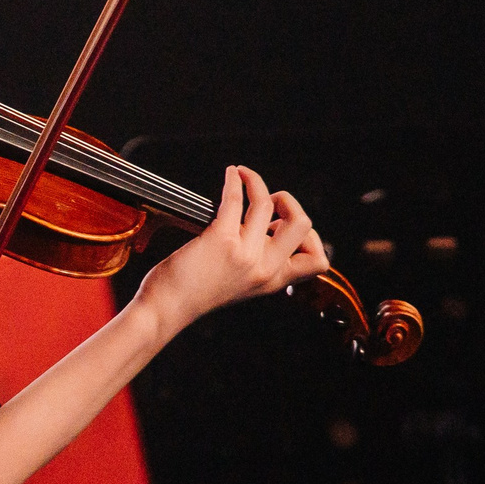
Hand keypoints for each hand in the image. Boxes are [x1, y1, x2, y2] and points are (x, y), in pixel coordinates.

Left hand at [134, 165, 328, 325]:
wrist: (166, 309)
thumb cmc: (195, 294)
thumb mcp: (241, 285)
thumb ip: (258, 262)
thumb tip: (266, 227)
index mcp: (272, 281)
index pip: (318, 262)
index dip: (310, 238)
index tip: (284, 228)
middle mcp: (264, 269)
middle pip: (303, 225)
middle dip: (290, 203)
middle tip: (270, 201)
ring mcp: (244, 254)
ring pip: (267, 204)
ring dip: (257, 182)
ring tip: (244, 177)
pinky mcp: (220, 240)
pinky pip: (235, 199)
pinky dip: (235, 180)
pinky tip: (231, 174)